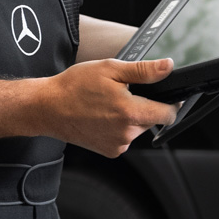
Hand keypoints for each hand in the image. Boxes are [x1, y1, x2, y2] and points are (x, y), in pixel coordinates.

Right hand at [39, 57, 179, 155]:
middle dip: (146, 106)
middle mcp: (126, 133)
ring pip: (139, 129)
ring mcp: (118, 144)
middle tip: (125, 94)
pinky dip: (120, 128)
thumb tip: (167, 67)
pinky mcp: (110, 151)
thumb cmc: (74, 87)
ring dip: (132, 117)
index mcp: (130, 112)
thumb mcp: (110, 69)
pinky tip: (104, 117)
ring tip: (109, 104)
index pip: (169, 114)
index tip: (167, 96)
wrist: (47, 108)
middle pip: (153, 120)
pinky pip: (125, 138)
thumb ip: (143, 70)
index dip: (171, 103)